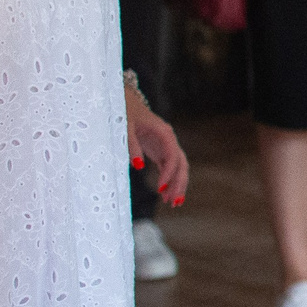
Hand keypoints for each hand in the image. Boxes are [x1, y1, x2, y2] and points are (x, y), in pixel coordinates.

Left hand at [125, 83, 188, 205]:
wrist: (125, 103)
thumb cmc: (125, 113)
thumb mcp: (125, 127)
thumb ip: (131, 145)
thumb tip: (138, 166)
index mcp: (164, 133)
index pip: (172, 155)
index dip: (168, 173)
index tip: (160, 188)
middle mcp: (168, 140)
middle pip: (181, 164)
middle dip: (179, 183)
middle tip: (174, 202)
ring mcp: (166, 147)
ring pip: (178, 168)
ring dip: (177, 185)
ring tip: (173, 203)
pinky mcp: (160, 152)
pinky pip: (169, 169)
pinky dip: (169, 181)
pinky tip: (166, 195)